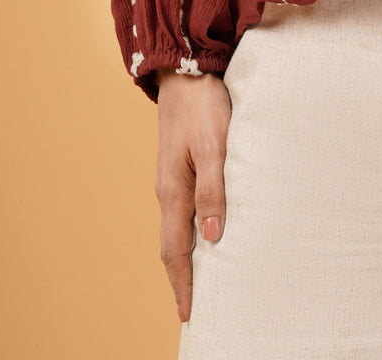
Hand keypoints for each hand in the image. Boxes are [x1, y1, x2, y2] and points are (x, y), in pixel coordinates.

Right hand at [155, 68, 230, 323]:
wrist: (185, 67)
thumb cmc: (203, 104)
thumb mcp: (213, 145)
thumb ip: (214, 189)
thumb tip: (213, 236)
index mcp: (173, 190)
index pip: (176, 251)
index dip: (183, 284)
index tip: (189, 314)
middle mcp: (168, 189)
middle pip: (172, 245)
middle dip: (182, 278)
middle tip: (193, 306)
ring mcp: (172, 176)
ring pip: (177, 227)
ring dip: (187, 255)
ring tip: (202, 278)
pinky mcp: (180, 163)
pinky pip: (183, 208)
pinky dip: (190, 230)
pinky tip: (205, 230)